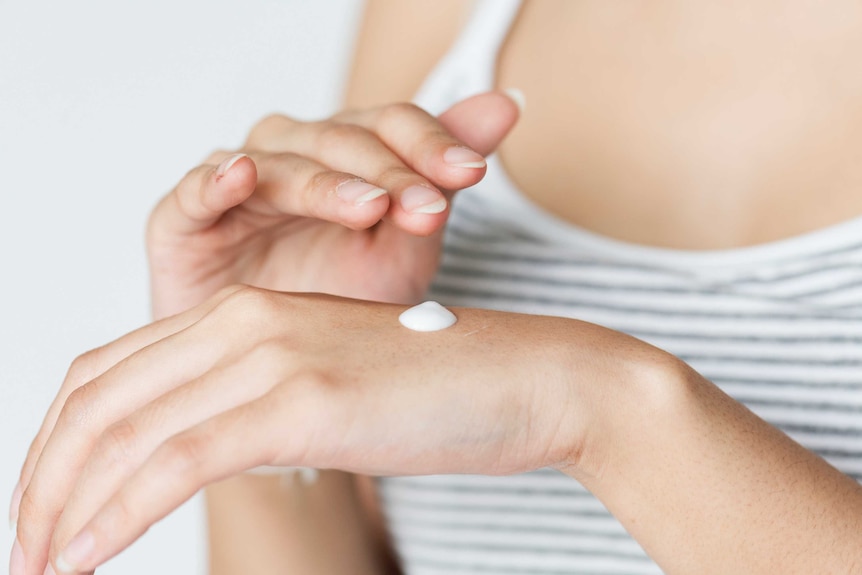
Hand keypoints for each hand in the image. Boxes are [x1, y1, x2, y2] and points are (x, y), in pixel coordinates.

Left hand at [10, 286, 649, 573]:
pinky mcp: (300, 398)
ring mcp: (270, 354)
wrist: (531, 376)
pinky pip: (174, 460)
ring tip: (38, 563)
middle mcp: (245, 321)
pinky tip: (81, 556)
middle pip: (99, 398)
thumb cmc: (441, 390)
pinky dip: (114, 514)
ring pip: (123, 432)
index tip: (45, 505)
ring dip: (64, 505)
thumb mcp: (328, 389)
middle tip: (23, 545)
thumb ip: (259, 405)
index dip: (60, 440)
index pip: (113, 372)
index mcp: (246, 315)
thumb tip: (201, 452)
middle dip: (44, 477)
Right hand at [147, 92, 519, 318]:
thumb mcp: (407, 245)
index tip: (471, 173)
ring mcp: (238, 188)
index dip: (430, 143)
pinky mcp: (183, 223)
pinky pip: (194, 192)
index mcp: (348, 157)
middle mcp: (293, 158)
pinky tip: (243, 175)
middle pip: (341, 140)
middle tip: (427, 205)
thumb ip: (443, 178)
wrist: (281, 373)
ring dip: (324, 180)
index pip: (391, 126)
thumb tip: (507, 102)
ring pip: (279, 161)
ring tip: (368, 205)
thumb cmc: (339, 302)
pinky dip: (215, 181)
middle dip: (389, 171)